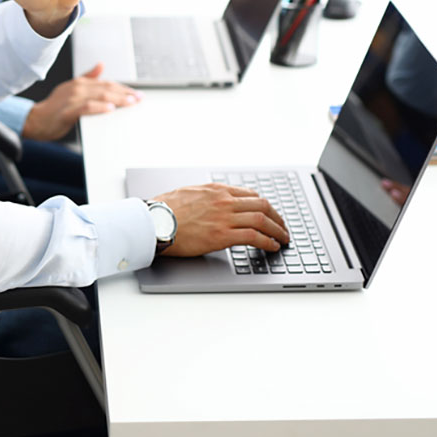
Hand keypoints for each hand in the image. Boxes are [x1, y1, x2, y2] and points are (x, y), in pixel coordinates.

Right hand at [22, 63, 141, 140]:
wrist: (35, 120)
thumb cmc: (55, 108)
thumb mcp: (71, 88)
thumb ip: (87, 77)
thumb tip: (101, 65)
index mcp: (79, 83)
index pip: (106, 84)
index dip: (123, 88)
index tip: (137, 94)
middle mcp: (77, 88)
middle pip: (106, 88)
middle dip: (125, 93)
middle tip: (139, 98)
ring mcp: (72, 98)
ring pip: (100, 96)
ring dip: (118, 99)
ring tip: (131, 102)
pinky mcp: (68, 111)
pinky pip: (86, 107)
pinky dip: (99, 107)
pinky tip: (110, 109)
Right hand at [155, 183, 288, 256]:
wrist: (153, 223)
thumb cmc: (164, 211)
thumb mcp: (188, 193)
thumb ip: (205, 196)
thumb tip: (210, 202)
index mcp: (216, 190)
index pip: (250, 195)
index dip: (264, 206)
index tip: (269, 213)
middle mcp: (224, 201)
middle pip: (262, 205)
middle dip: (277, 217)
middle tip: (283, 227)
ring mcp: (224, 218)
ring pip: (262, 220)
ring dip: (277, 230)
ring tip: (283, 239)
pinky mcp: (222, 236)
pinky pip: (254, 237)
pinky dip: (268, 242)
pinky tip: (272, 247)